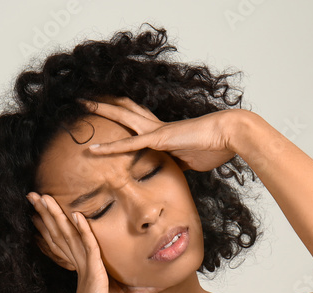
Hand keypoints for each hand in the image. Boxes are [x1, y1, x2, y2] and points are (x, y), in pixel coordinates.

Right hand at [27, 192, 165, 292]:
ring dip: (55, 215)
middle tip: (34, 194)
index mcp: (86, 268)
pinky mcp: (92, 276)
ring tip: (41, 197)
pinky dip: (83, 232)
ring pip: (68, 235)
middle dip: (48, 213)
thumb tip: (163, 276)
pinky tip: (76, 216)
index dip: (59, 222)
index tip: (49, 206)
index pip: (71, 239)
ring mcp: (85, 270)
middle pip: (63, 232)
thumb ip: (144, 284)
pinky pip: (88, 249)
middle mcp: (82, 266)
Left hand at [80, 96, 244, 172]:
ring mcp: (156, 131)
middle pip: (126, 111)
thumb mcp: (193, 161)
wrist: (230, 134)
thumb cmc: (217, 146)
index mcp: (166, 132)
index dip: (123, 115)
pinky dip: (110, 148)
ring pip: (122, 117)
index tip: (110, 112)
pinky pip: (129, 144)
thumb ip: (179, 165)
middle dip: (106, 104)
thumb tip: (173, 173)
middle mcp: (157, 127)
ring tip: (82, 104)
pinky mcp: (159, 140)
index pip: (138, 123)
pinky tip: (93, 149)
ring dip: (101, 110)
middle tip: (88, 98)